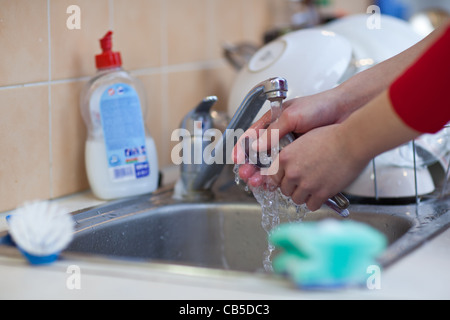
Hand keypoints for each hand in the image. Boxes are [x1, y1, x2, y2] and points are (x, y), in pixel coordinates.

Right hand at [232, 89, 347, 187]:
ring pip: (271, 163)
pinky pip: (286, 168)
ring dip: (263, 174)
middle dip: (251, 166)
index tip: (237, 160)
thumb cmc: (320, 106)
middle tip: (248, 176)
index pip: (251, 135)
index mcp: (273, 121)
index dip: (242, 148)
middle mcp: (279, 134)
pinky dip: (279, 176)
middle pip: (258, 153)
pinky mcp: (301, 156)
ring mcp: (290, 146)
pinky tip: (276, 183)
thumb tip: (255, 146)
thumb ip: (273, 131)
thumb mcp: (292, 116)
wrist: (346, 112)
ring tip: (260, 183)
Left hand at [267, 124, 368, 210]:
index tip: (286, 180)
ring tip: (313, 188)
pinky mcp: (321, 193)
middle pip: (285, 190)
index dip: (281, 179)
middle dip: (293, 187)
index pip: (273, 177)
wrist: (351, 142)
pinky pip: (311, 206)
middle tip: (303, 183)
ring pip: (296, 200)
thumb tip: (287, 166)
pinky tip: (320, 194)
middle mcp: (293, 172)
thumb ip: (292, 155)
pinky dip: (315, 202)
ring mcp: (306, 184)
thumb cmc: (331, 137)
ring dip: (304, 196)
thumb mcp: (303, 140)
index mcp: (285, 157)